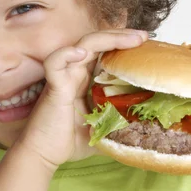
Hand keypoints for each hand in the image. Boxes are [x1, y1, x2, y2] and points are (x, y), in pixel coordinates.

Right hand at [14, 28, 147, 170]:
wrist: (44, 155)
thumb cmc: (68, 142)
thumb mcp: (103, 130)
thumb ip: (120, 124)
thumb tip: (146, 130)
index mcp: (86, 79)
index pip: (105, 52)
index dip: (123, 44)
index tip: (145, 44)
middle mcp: (75, 73)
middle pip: (98, 42)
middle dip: (121, 35)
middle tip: (144, 36)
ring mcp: (65, 77)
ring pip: (83, 45)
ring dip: (108, 38)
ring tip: (131, 38)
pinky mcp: (54, 87)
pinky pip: (55, 63)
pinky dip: (66, 54)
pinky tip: (80, 53)